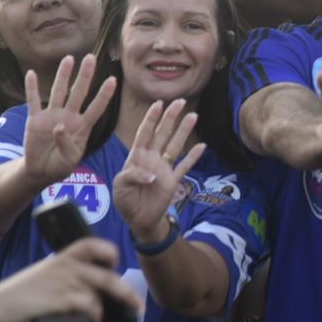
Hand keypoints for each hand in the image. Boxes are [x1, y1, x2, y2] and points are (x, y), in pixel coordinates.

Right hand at [0, 237, 141, 321]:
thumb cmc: (20, 296)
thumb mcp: (45, 276)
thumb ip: (66, 277)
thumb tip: (91, 292)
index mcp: (62, 257)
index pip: (92, 244)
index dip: (109, 253)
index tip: (115, 266)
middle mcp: (67, 265)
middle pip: (109, 273)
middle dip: (127, 292)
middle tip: (138, 306)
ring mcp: (66, 281)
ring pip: (104, 289)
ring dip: (115, 307)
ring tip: (119, 321)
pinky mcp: (62, 298)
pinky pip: (91, 305)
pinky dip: (97, 318)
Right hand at [22, 55, 117, 183]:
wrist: (41, 171)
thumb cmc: (61, 165)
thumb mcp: (70, 160)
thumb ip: (67, 144)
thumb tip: (59, 127)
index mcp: (82, 126)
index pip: (96, 107)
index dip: (104, 95)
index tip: (113, 80)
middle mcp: (69, 116)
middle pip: (78, 92)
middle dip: (85, 75)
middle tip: (91, 57)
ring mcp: (52, 116)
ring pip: (58, 91)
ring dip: (63, 75)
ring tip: (69, 58)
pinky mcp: (34, 120)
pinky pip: (33, 101)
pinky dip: (31, 88)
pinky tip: (31, 74)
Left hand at [113, 100, 206, 239]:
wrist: (137, 220)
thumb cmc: (124, 200)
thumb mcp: (120, 185)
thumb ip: (133, 175)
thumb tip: (153, 174)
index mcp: (136, 157)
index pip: (144, 133)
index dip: (151, 119)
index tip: (158, 103)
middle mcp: (152, 159)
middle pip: (162, 134)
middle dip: (170, 117)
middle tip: (179, 102)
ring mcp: (164, 169)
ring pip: (176, 145)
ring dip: (184, 131)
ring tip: (193, 116)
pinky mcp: (173, 181)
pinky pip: (185, 166)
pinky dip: (193, 157)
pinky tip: (202, 146)